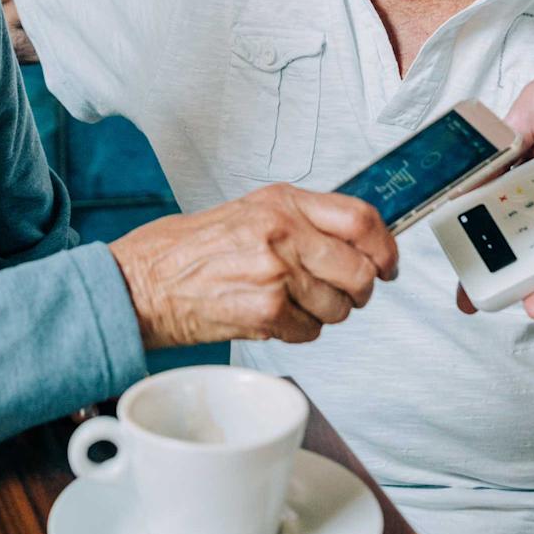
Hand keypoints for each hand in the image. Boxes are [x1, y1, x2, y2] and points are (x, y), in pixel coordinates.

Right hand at [109, 185, 398, 348]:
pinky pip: (311, 331)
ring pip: (340, 307)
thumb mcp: (252, 211)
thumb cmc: (193, 249)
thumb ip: (304, 220)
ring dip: (325, 313)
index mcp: (284, 202)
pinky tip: (272, 315)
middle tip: (345, 292)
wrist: (145, 281)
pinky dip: (299, 330)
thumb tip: (358, 240)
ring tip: (292, 302)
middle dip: (360, 290)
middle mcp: (283, 233)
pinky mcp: (265, 311)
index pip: (362, 220)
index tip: (388, 263)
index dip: (386, 247)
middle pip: (361, 271)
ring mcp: (276, 273)